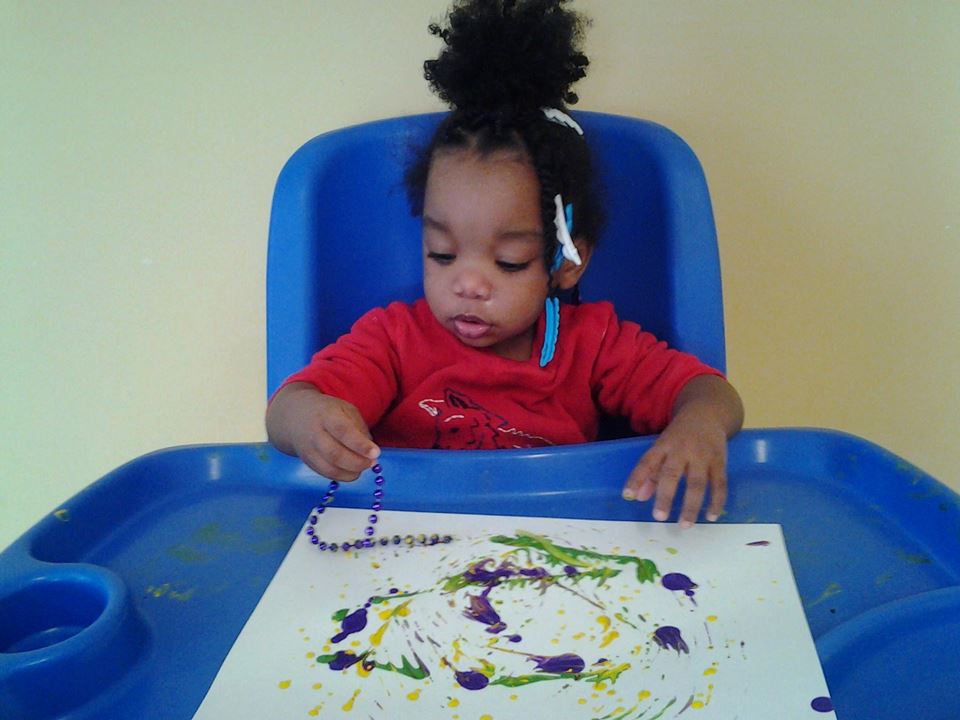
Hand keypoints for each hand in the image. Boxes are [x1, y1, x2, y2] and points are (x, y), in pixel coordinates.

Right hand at [266, 383, 379, 480]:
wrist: (294, 417)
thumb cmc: (327, 412)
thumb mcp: (345, 410)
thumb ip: (359, 428)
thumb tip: (370, 451)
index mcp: (326, 415)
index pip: (343, 431)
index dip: (360, 444)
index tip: (376, 453)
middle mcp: (314, 433)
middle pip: (335, 454)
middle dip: (357, 462)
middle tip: (372, 462)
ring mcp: (308, 450)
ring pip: (329, 468)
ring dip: (351, 472)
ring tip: (363, 467)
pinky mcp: (307, 462)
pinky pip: (325, 473)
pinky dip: (342, 476)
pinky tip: (352, 471)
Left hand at [622, 409, 727, 526]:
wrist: (708, 412)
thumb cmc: (680, 435)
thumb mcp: (662, 446)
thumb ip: (650, 473)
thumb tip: (639, 498)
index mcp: (663, 445)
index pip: (647, 462)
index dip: (636, 478)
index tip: (628, 496)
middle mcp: (682, 450)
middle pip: (672, 474)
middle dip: (665, 496)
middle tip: (659, 517)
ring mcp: (703, 455)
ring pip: (697, 483)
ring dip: (691, 505)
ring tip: (685, 525)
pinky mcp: (720, 461)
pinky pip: (719, 484)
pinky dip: (716, 501)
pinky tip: (711, 517)